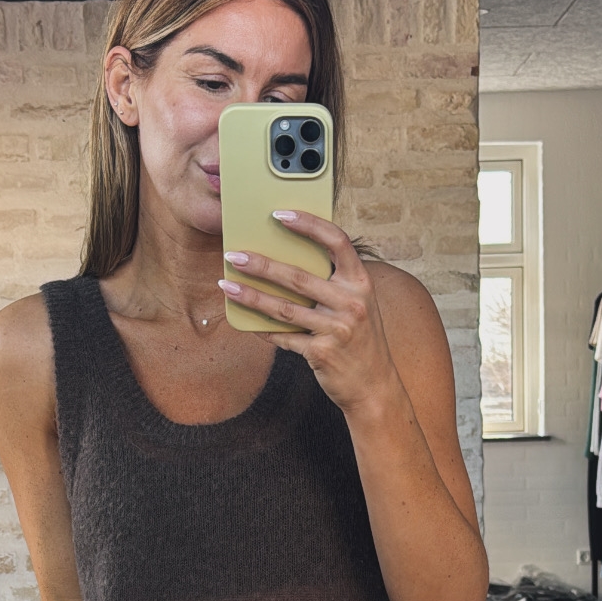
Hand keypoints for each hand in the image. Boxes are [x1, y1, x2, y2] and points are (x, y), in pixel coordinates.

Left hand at [220, 210, 400, 416]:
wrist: (375, 386)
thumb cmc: (361, 340)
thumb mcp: (357, 305)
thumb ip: (333, 284)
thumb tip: (287, 262)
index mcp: (361, 282)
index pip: (336, 241)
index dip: (308, 224)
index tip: (279, 214)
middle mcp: (352, 302)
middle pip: (298, 277)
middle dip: (261, 264)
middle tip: (233, 255)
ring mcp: (338, 329)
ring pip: (284, 309)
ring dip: (250, 296)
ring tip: (226, 285)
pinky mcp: (322, 353)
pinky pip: (284, 338)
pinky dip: (263, 330)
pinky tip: (245, 321)